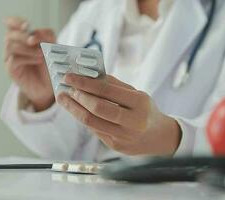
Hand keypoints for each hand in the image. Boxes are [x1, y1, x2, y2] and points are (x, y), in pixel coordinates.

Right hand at [4, 17, 55, 110]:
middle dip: (23, 36)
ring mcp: (10, 58)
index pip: (11, 24)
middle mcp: (13, 46)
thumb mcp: (52, 48)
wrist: (49, 86)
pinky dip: (27, 58)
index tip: (27, 25)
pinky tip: (38, 60)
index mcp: (22, 38)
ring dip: (27, 48)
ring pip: (11, 46)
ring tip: (41, 54)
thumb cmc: (49, 65)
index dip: (16, 21)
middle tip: (34, 41)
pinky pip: (13, 60)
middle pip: (10, 34)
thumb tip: (37, 31)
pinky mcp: (11, 70)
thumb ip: (48, 37)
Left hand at [57, 74, 181, 155]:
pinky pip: (95, 130)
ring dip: (74, 109)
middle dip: (78, 97)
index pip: (107, 90)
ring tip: (65, 99)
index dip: (85, 83)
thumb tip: (88, 76)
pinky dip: (84, 118)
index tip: (69, 77)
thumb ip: (114, 85)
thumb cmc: (145, 110)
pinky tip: (77, 110)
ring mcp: (124, 137)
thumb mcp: (136, 93)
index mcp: (140, 103)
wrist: (158, 136)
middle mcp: (133, 121)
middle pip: (97, 108)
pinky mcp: (116, 146)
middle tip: (66, 89)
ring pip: (92, 122)